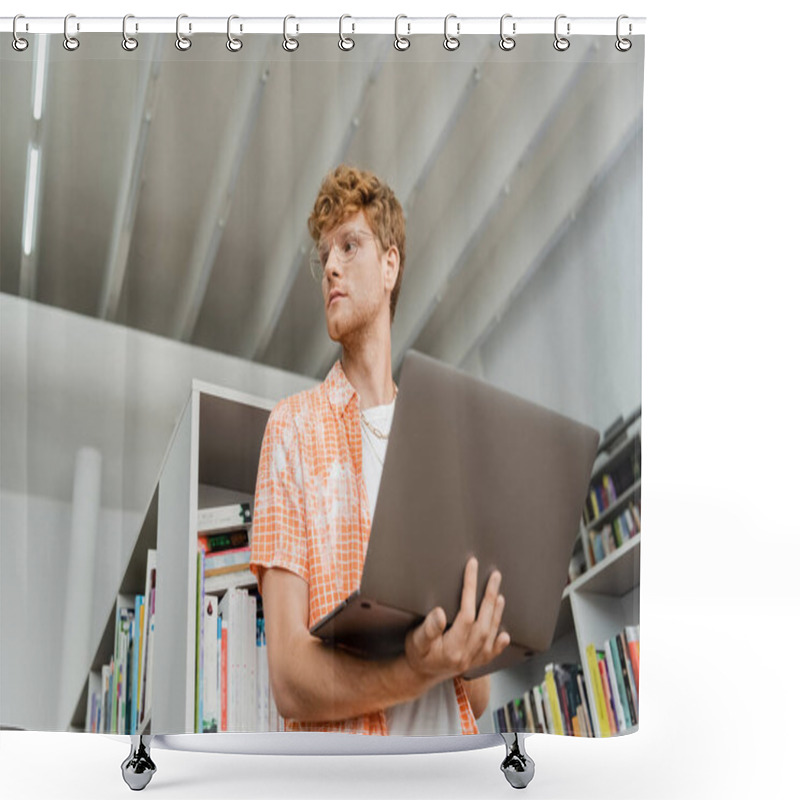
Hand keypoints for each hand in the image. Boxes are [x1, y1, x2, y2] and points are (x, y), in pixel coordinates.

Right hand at [405, 557, 509, 681]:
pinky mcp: (475, 662)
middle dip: (489, 597)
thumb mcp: (416, 639)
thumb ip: (428, 628)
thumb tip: (440, 613)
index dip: (470, 589)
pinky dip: (499, 643)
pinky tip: (505, 635)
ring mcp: (473, 660)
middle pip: (483, 623)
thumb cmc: (417, 654)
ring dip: (496, 613)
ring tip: (498, 594)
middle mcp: (466, 655)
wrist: (419, 675)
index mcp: (452, 648)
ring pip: (490, 635)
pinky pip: (491, 653)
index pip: (466, 614)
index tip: (471, 568)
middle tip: (494, 576)